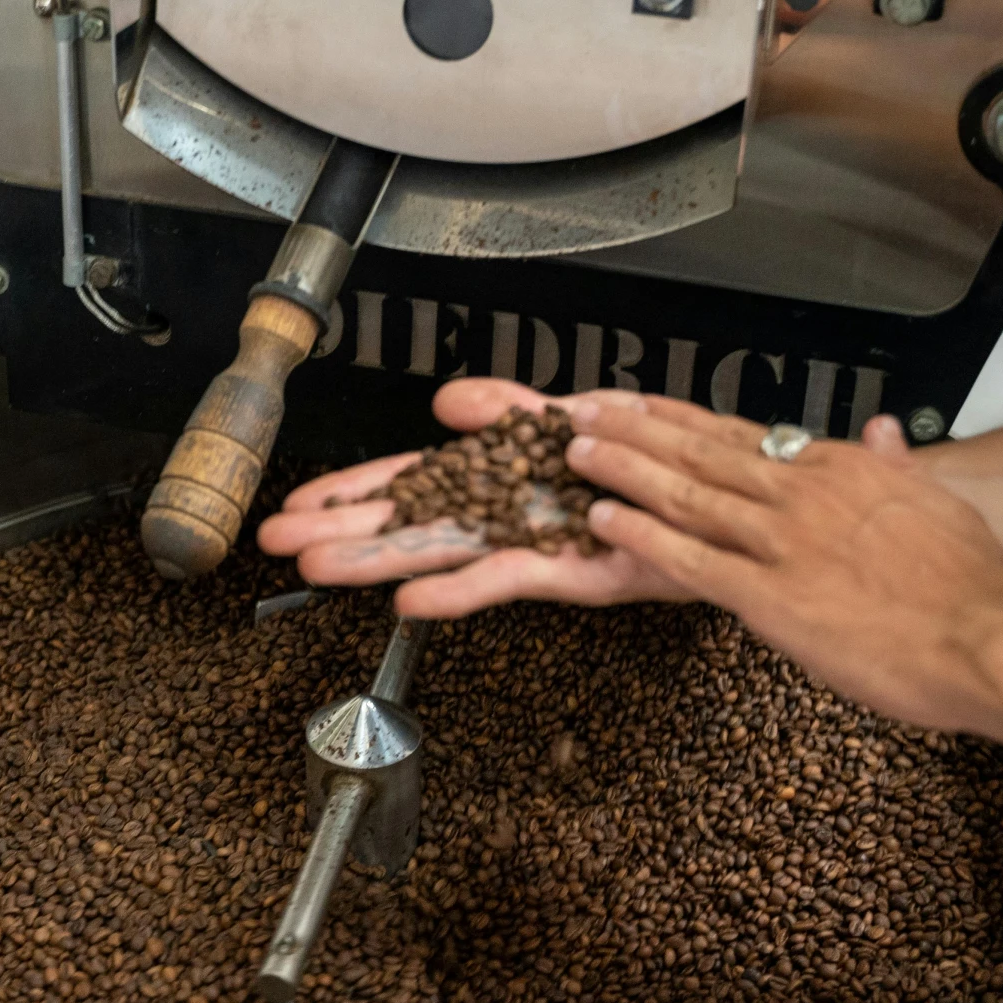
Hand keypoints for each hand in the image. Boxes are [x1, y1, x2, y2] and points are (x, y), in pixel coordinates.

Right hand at [256, 379, 688, 616]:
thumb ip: (510, 410)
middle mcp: (507, 515)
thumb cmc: (655, 458)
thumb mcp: (575, 416)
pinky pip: (510, 579)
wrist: (725, 493)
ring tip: (318, 567)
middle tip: (277, 540)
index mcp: (500, 476)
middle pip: (409, 521)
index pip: (411, 482)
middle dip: (342, 529)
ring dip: (378, 562)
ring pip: (444, 552)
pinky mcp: (575, 571)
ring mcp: (532, 545)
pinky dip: (460, 590)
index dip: (353, 492)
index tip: (299, 505)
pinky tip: (410, 602)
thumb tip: (446, 400)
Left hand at [566, 394, 1002, 734]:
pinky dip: (642, 536)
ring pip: (685, 494)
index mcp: (838, 472)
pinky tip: (605, 521)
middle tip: (584, 412)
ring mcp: (780, 544)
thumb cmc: (974, 583)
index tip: (641, 405)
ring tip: (576, 452)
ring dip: (624, 469)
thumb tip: (884, 431)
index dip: (683, 420)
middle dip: (635, 431)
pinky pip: (690, 559)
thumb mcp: (937, 506)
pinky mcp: (770, 597)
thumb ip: (897, 467)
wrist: (990, 635)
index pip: (743, 436)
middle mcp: (801, 495)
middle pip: (700, 453)